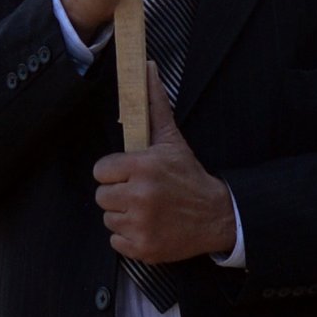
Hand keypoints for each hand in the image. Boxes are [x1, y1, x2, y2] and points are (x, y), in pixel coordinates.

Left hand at [93, 66, 237, 264]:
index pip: (100, 171)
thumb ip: (155, 104)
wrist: (215, 215)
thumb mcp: (171, 139)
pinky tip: (148, 226)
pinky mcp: (141, 248)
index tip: (129, 173)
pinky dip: (129, 237)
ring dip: (123, 215)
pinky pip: (116, 241)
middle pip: (102, 196)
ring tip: (146, 208)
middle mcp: (139, 196)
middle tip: (139, 191)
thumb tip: (147, 68)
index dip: (114, 171)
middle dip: (118, 193)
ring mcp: (140, 225)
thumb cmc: (189, 175)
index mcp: (143, 167)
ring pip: (108, 219)